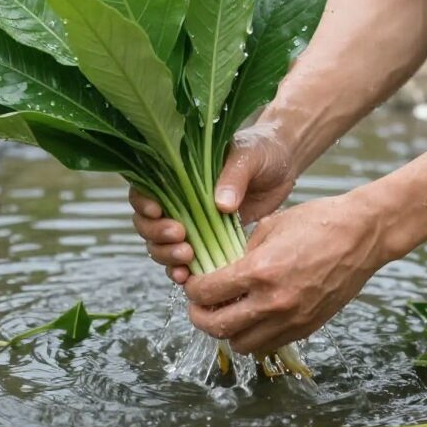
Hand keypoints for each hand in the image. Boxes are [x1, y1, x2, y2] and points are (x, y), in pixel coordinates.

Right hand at [129, 123, 296, 283]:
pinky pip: (186, 260)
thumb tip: (221, 204)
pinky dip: (182, 270)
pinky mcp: (209, 240)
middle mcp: (178, 198)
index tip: (158, 211)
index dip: (142, 203)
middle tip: (181, 236)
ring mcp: (192, 221)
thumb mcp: (247, 155)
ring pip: (161, 244)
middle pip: (147, 222)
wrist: (284, 165)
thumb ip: (233, 176)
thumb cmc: (262, 150)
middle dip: (157, 234)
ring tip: (188, 258)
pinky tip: (188, 277)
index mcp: (178, 172)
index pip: (144, 188)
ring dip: (167, 255)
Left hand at [183, 190, 388, 354]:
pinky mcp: (307, 328)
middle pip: (217, 328)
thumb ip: (242, 251)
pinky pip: (268, 346)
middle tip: (199, 306)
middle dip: (200, 317)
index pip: (207, 293)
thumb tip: (220, 269)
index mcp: (260, 270)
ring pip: (241, 345)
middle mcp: (273, 302)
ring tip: (227, 313)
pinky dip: (254, 336)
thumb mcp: (271, 225)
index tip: (193, 284)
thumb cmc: (318, 222)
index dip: (193, 290)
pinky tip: (253, 318)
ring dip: (227, 331)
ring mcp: (292, 319)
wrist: (362, 235)